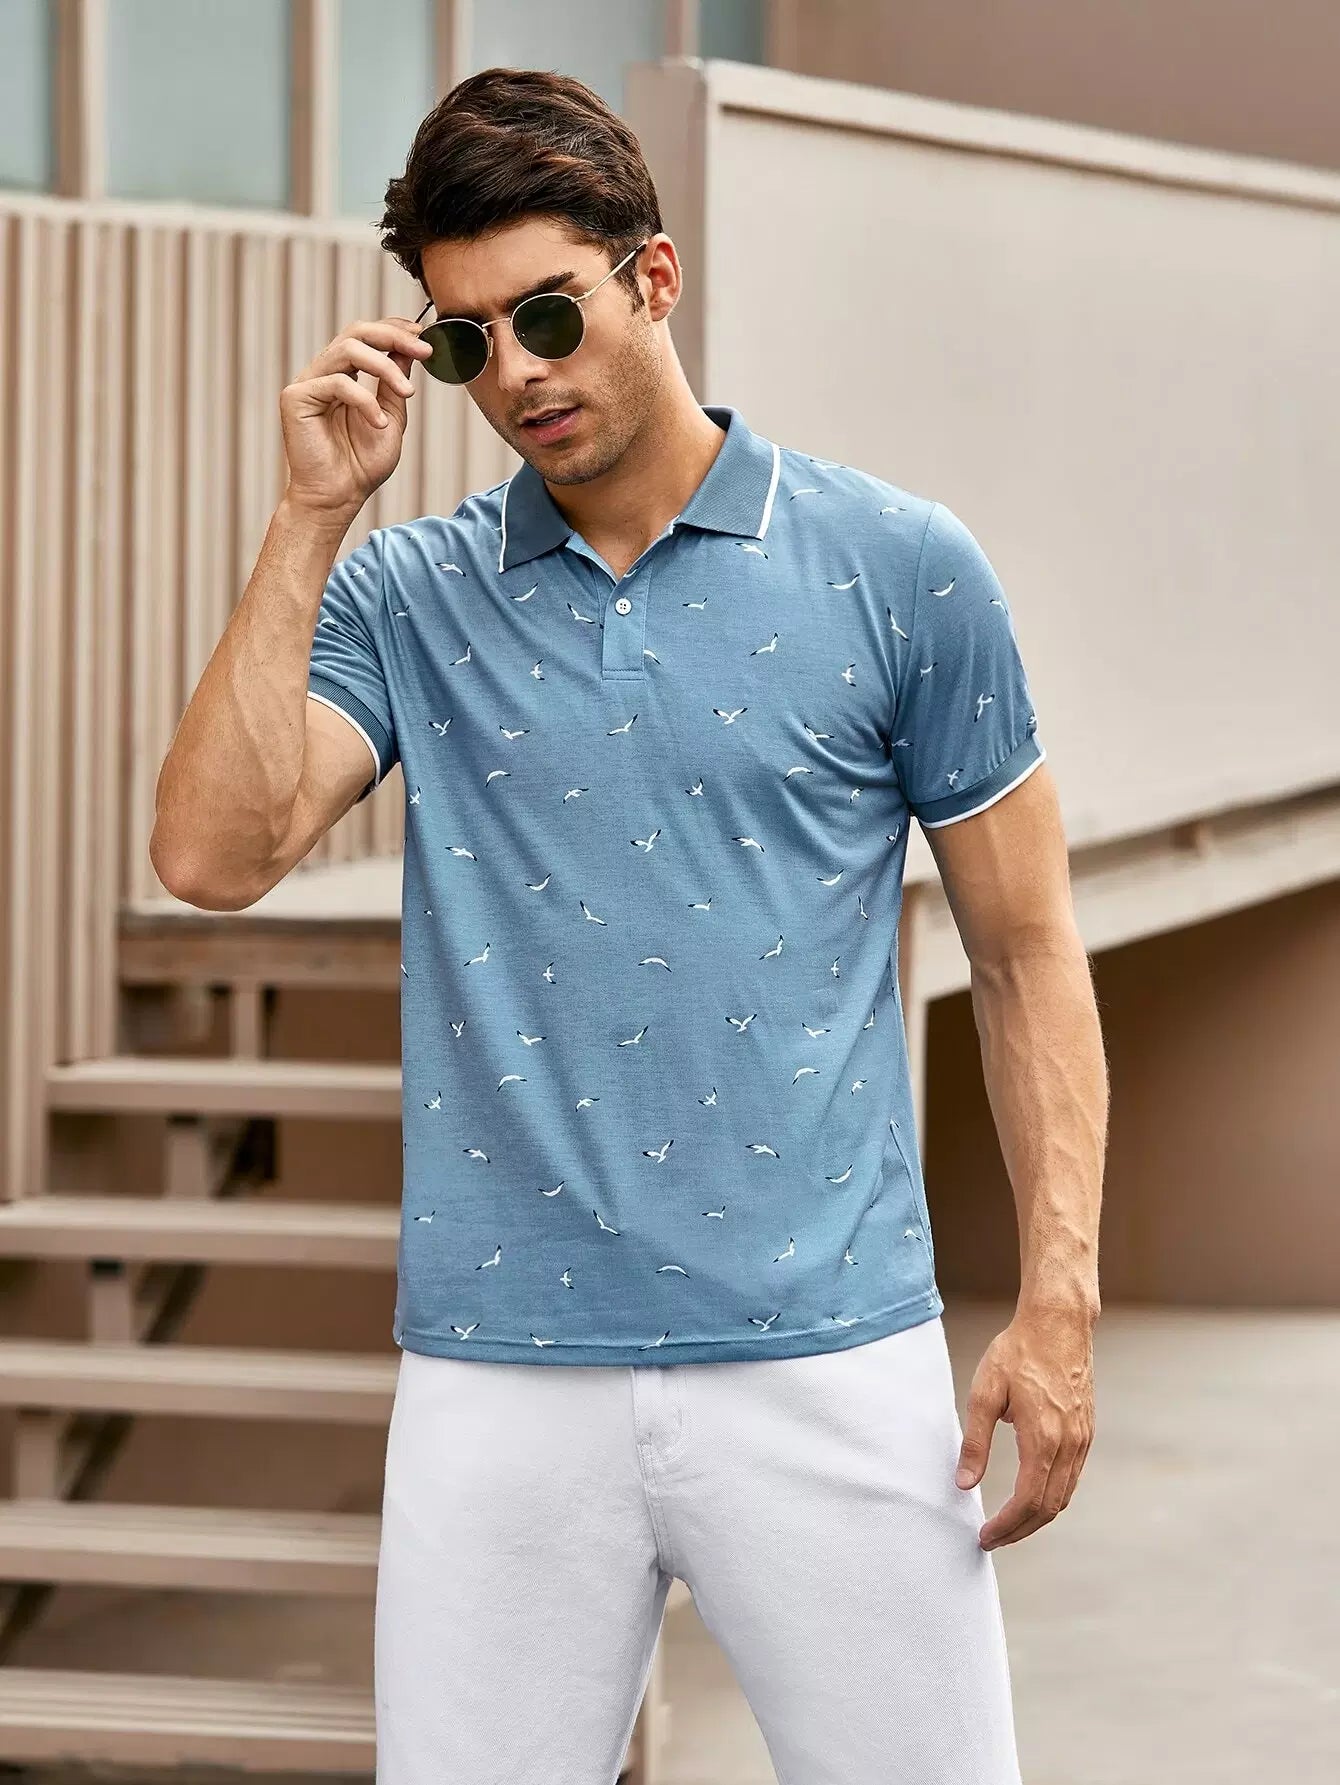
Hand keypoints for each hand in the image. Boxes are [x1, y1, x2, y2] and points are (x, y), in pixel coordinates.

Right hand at [280, 314, 434, 520]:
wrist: (338, 499)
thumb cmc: (361, 466)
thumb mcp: (391, 418)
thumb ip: (395, 384)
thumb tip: (408, 350)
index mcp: (344, 376)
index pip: (366, 338)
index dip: (394, 330)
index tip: (423, 339)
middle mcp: (323, 374)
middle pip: (356, 332)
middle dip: (393, 337)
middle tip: (423, 351)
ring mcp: (308, 383)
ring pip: (348, 349)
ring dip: (385, 367)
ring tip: (406, 394)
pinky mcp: (295, 398)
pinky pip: (337, 382)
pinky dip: (364, 400)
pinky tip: (378, 424)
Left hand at [954, 1299, 1095, 1548]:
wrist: (1059, 1324)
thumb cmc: (1018, 1352)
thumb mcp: (985, 1392)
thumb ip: (975, 1442)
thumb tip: (964, 1484)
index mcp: (1043, 1439)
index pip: (1027, 1501)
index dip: (1005, 1526)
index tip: (984, 1536)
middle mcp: (1069, 1445)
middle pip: (1048, 1508)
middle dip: (1020, 1530)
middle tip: (993, 1538)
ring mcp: (1082, 1440)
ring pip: (1063, 1496)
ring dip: (1037, 1518)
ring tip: (1009, 1524)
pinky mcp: (1086, 1432)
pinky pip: (1072, 1478)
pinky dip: (1052, 1497)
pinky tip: (1031, 1496)